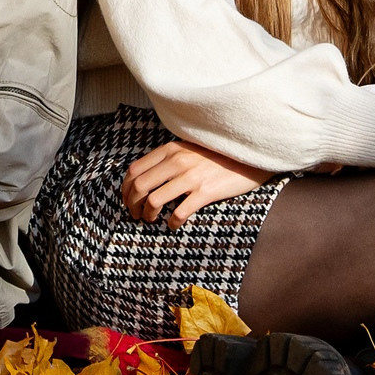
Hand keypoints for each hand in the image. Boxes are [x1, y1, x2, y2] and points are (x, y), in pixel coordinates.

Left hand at [122, 140, 269, 227]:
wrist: (250, 156)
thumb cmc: (218, 156)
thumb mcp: (190, 149)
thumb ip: (169, 158)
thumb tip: (147, 177)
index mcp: (171, 149)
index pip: (135, 170)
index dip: (125, 189)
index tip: (127, 200)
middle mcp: (177, 161)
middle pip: (139, 186)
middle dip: (132, 204)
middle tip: (135, 215)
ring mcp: (191, 176)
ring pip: (154, 200)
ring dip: (147, 214)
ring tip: (151, 220)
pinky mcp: (205, 192)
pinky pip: (179, 212)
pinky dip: (171, 223)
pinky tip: (174, 225)